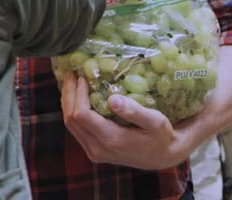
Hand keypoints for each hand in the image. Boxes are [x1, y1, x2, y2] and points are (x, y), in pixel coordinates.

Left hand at [60, 74, 195, 170]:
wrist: (162, 157)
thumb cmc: (161, 136)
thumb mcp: (155, 121)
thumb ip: (135, 111)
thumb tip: (112, 99)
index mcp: (112, 140)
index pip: (82, 115)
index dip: (77, 94)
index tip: (82, 77)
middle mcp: (98, 149)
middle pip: (71, 120)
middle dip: (69, 95)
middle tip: (72, 74)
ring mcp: (94, 152)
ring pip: (71, 126)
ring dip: (68, 102)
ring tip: (72, 82)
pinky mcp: (94, 152)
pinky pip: (76, 130)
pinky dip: (73, 112)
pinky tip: (77, 97)